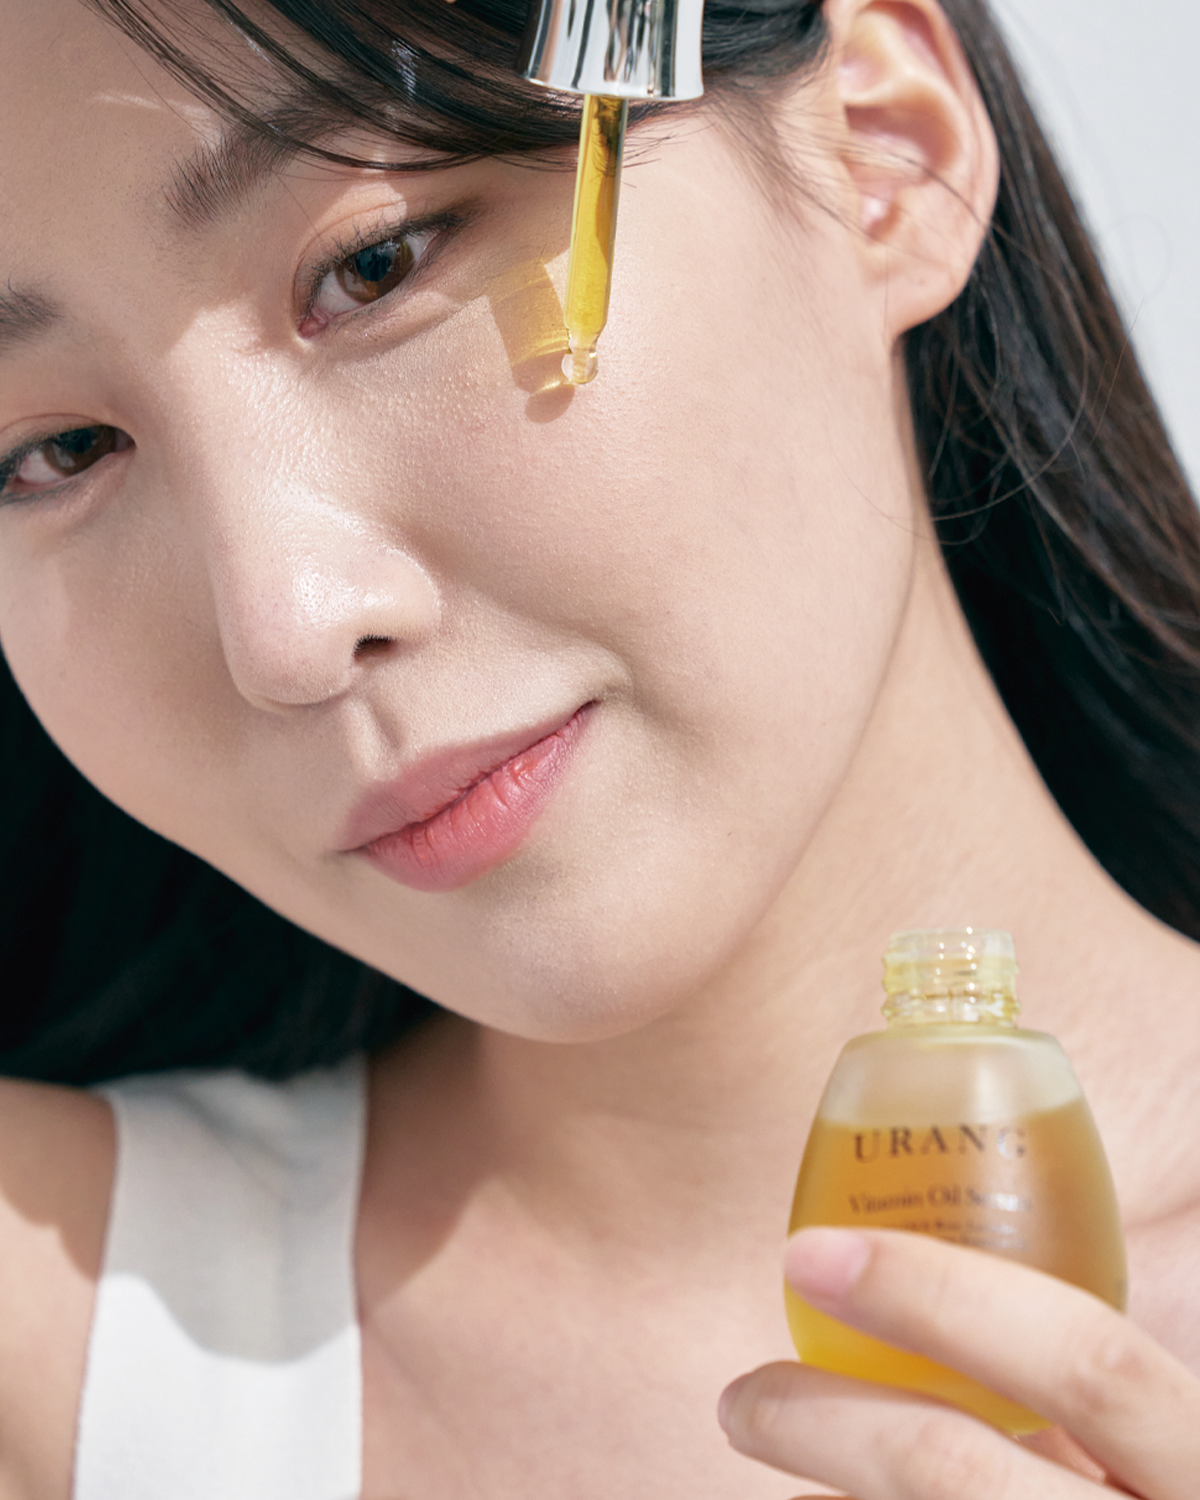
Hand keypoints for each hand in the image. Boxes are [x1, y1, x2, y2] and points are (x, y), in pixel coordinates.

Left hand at [718, 1227, 1199, 1497]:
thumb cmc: (1164, 1496)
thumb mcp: (1168, 1450)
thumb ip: (1097, 1393)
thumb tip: (929, 1280)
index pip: (1086, 1362)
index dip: (938, 1293)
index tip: (807, 1253)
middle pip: (956, 1474)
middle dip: (828, 1422)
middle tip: (742, 1397)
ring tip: (761, 1458)